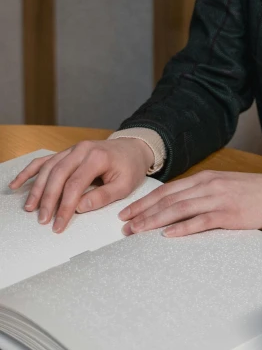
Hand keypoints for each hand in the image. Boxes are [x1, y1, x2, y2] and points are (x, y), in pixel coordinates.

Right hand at [8, 138, 154, 232]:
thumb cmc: (130, 167)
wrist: (133, 147)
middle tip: (42, 220)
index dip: (65, 206)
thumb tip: (79, 208)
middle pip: (58, 175)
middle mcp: (81, 149)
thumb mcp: (125, 185)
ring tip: (30, 208)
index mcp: (97, 157)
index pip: (75, 184)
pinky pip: (45, 160)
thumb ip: (103, 196)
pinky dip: (30, 171)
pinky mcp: (67, 152)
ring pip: (48, 167)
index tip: (58, 224)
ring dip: (37, 188)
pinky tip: (17, 184)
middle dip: (48, 199)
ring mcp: (72, 149)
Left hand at [118, 170, 261, 237]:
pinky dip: (183, 228)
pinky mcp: (228, 214)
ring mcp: (217, 199)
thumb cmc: (249, 192)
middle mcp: (207, 185)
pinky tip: (168, 235)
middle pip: (169, 200)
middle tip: (125, 226)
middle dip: (144, 213)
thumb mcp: (221, 185)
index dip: (146, 201)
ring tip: (138, 231)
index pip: (168, 190)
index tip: (128, 212)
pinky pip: (201, 221)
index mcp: (204, 178)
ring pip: (180, 209)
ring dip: (156, 221)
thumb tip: (174, 205)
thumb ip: (200, 192)